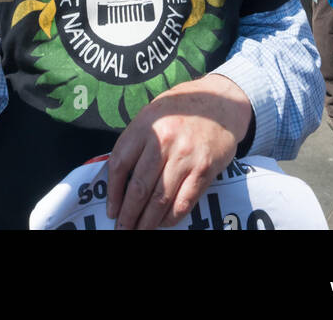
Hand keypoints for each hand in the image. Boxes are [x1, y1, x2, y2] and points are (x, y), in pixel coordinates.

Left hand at [106, 74, 252, 229]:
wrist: (221, 102)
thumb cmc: (183, 108)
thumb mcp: (153, 113)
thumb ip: (137, 140)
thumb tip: (119, 177)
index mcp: (146, 125)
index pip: (120, 163)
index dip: (113, 191)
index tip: (111, 209)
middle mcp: (164, 141)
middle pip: (139, 187)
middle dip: (128, 215)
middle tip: (123, 229)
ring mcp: (185, 156)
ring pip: (160, 199)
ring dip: (147, 222)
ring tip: (139, 231)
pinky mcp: (204, 170)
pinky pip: (183, 202)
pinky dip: (171, 218)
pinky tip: (163, 223)